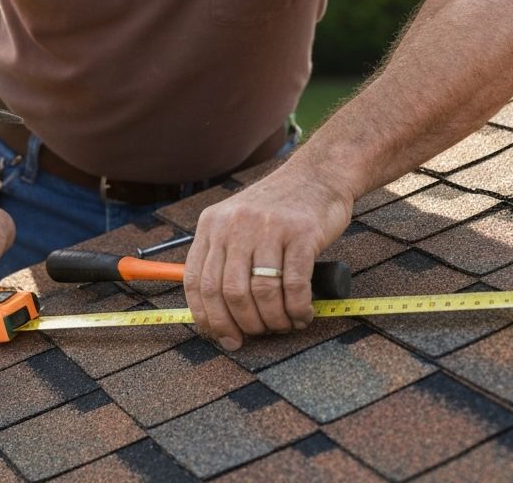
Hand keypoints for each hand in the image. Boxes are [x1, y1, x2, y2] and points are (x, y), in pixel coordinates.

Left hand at [182, 155, 353, 350]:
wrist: (316, 176)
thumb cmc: (276, 209)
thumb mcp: (236, 222)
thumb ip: (223, 258)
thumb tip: (215, 317)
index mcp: (212, 224)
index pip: (196, 281)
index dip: (207, 317)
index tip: (223, 337)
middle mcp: (235, 224)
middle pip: (228, 292)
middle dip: (243, 324)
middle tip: (258, 334)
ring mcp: (268, 227)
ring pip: (260, 293)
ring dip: (273, 320)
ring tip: (283, 325)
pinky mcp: (301, 233)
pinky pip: (294, 285)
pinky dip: (297, 309)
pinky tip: (302, 315)